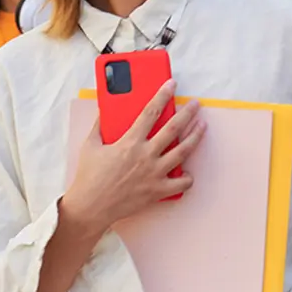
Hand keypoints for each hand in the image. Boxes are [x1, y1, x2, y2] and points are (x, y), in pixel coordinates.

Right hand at [64, 82, 204, 234]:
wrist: (91, 207)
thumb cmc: (89, 177)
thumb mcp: (90, 146)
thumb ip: (99, 126)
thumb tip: (104, 110)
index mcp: (130, 142)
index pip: (150, 111)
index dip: (163, 95)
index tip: (171, 85)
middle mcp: (146, 155)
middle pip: (174, 128)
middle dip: (188, 113)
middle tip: (196, 105)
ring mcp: (155, 173)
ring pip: (183, 151)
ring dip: (195, 136)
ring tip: (202, 126)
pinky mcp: (158, 190)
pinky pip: (182, 183)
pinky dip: (187, 178)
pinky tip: (188, 172)